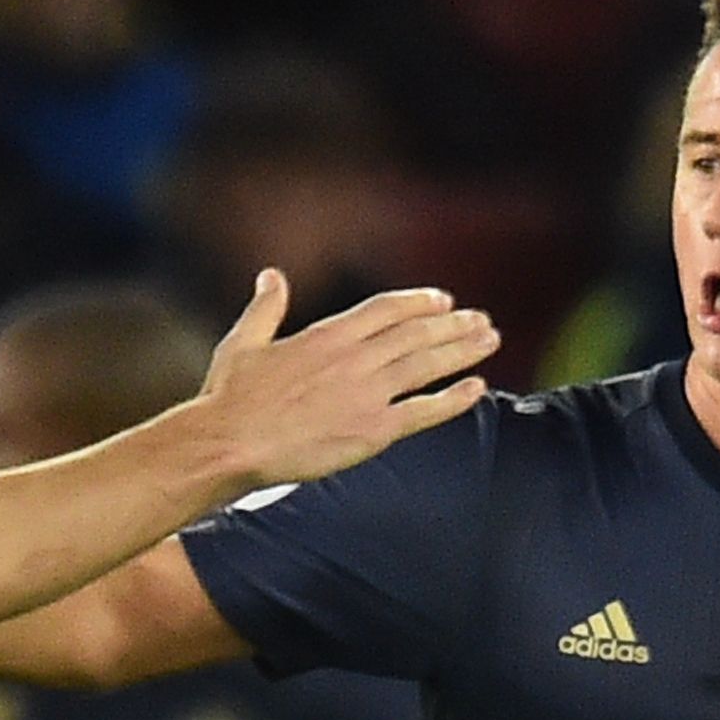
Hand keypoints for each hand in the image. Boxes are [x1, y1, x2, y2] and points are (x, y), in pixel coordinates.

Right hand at [195, 270, 498, 489]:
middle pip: (416, 333)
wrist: (229, 442)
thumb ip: (266, 308)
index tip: (443, 300)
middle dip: (452, 324)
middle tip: (481, 320)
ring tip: (489, 340)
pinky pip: (423, 412)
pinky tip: (477, 389)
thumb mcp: (244, 342)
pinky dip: (453, 399)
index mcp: (327, 335)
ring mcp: (367, 394)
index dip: (419, 302)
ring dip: (462, 350)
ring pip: (426, 365)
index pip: (386, 309)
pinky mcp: (372, 431)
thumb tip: (271, 276)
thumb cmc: (230, 398)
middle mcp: (354, 358)